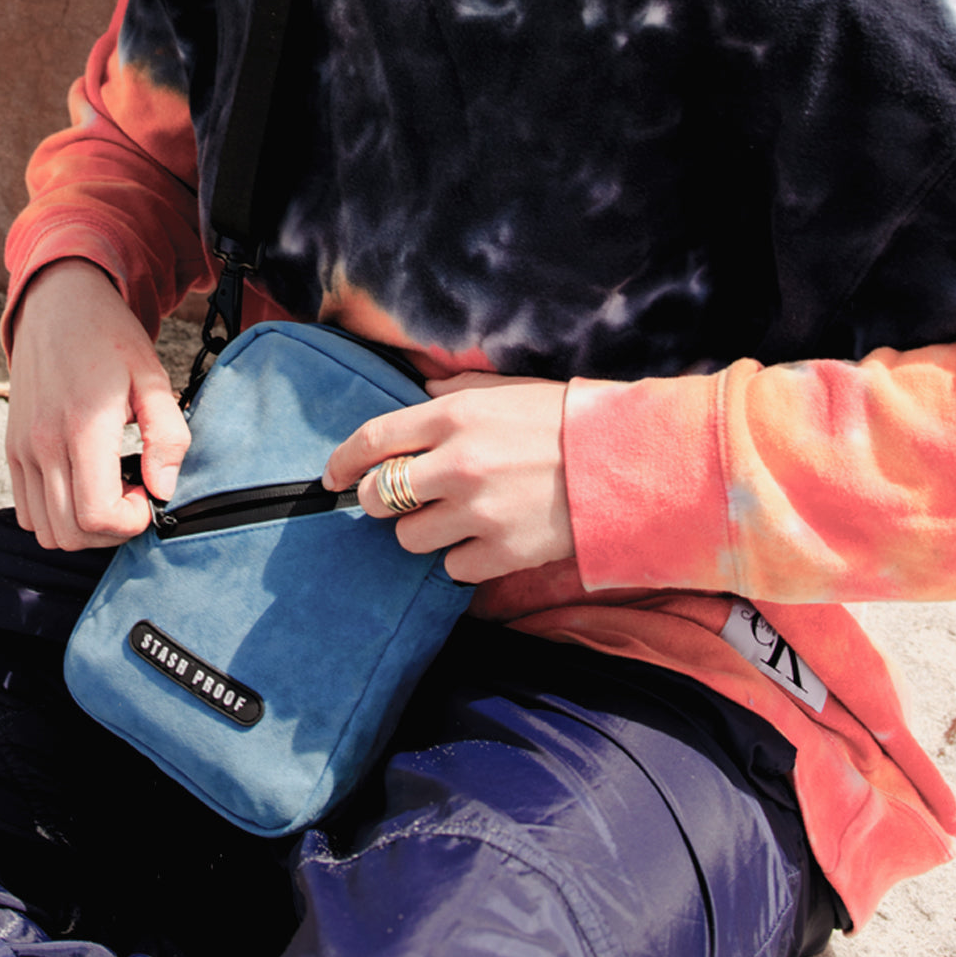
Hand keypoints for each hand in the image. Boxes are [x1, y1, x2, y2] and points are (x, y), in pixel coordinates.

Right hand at [6, 259, 189, 549]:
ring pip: (45, 529)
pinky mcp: (12, 449)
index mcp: (83, 427)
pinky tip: (85, 485)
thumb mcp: (153, 378)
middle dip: (111, 531)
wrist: (60, 305)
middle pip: (70, 533)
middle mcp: (43, 443)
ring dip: (83, 528)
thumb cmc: (109, 338)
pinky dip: (56, 514)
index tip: (149, 496)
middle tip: (135, 496)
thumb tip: (164, 488)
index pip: (97, 515)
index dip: (131, 522)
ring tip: (112, 491)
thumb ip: (167, 435)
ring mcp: (22, 449)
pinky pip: (26, 510)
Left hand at [322, 372, 572, 583]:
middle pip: (377, 496)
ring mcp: (477, 511)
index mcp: (453, 414)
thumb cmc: (565, 420)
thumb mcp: (507, 388)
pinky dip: (462, 558)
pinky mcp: (500, 552)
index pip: (372, 439)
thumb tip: (421, 389)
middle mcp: (456, 463)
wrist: (624, 464)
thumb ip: (455, 389)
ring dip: (424, 531)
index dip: (341, 460)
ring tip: (457, 517)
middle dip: (379, 500)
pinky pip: (451, 568)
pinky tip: (487, 538)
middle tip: (401, 499)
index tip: (331, 475)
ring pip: (409, 538)